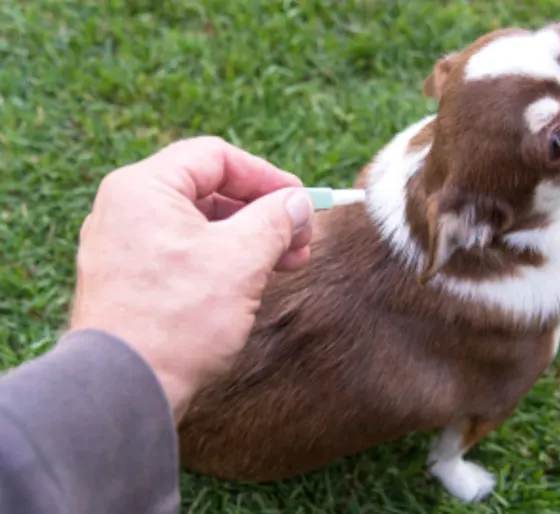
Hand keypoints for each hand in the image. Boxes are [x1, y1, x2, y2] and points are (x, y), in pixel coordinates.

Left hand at [68, 136, 313, 421]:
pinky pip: (185, 253)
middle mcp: (127, 210)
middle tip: (300, 238)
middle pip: (209, 191)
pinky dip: (223, 260)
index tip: (300, 200)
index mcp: (144, 188)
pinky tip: (254, 281)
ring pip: (200, 225)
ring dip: (249, 239)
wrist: (124, 390)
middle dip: (262, 213)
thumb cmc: (177, 319)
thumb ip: (276, 220)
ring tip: (288, 264)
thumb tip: (299, 203)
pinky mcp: (132, 279)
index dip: (265, 175)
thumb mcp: (241, 260)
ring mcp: (126, 246)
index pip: (215, 157)